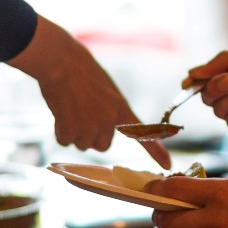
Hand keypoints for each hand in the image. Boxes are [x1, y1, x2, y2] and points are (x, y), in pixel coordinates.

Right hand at [10, 17, 171, 165]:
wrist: (61, 62)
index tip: (167, 165)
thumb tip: (102, 129)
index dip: (156, 151)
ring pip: (82, 144)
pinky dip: (60, 131)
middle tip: (82, 114)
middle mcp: (108, 121)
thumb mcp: (107, 90)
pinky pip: (64, 141)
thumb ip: (109, 110)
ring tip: (70, 108)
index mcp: (121, 108)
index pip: (142, 133)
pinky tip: (60, 112)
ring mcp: (89, 127)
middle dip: (92, 136)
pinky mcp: (70, 130)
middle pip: (103, 145)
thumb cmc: (81, 71)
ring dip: (74, 132)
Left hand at [149, 173, 227, 227]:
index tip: (151, 187)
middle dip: (162, 215)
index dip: (157, 189)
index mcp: (224, 196)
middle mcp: (221, 223)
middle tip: (164, 208)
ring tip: (197, 216)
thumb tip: (199, 195)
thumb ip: (222, 193)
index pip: (173, 192)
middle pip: (171, 222)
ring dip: (188, 227)